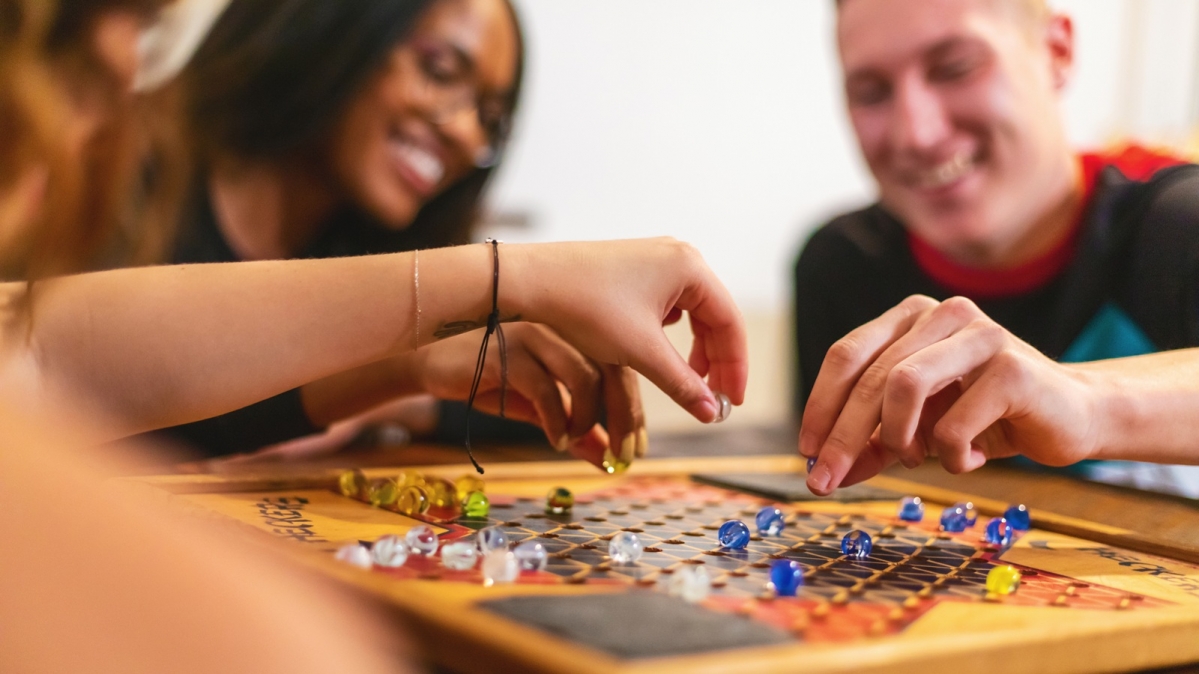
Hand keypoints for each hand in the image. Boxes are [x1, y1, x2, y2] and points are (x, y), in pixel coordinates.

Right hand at [417, 323, 646, 470]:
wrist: (434, 361)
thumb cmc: (491, 376)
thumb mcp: (540, 405)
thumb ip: (575, 424)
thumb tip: (606, 456)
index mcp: (579, 330)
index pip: (624, 365)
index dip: (634, 410)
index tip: (635, 449)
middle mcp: (564, 325)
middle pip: (614, 367)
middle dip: (624, 418)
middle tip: (621, 456)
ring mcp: (536, 333)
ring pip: (585, 375)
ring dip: (587, 419)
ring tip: (577, 442)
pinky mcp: (507, 349)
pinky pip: (546, 388)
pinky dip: (557, 420)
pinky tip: (556, 439)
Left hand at [506, 238, 748, 423]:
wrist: (533, 282)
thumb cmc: (586, 307)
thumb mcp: (640, 352)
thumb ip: (682, 383)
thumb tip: (711, 413)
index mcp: (690, 267)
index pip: (730, 323)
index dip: (734, 368)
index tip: (731, 403)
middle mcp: (678, 257)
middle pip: (714, 317)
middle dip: (715, 361)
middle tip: (711, 399)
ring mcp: (655, 260)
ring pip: (691, 313)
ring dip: (693, 350)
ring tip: (687, 381)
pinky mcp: (634, 270)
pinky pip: (667, 306)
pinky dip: (670, 336)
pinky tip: (657, 353)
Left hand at [800, 295, 1101, 494]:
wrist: (1071, 416)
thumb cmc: (986, 417)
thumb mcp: (917, 428)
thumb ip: (871, 443)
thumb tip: (822, 473)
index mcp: (910, 316)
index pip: (846, 356)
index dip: (820, 405)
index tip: (807, 452)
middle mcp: (942, 313)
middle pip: (870, 377)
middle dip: (843, 436)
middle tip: (826, 480)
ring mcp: (980, 334)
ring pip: (904, 386)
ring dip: (898, 438)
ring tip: (916, 458)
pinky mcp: (1013, 369)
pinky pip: (953, 424)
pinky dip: (949, 456)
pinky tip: (968, 459)